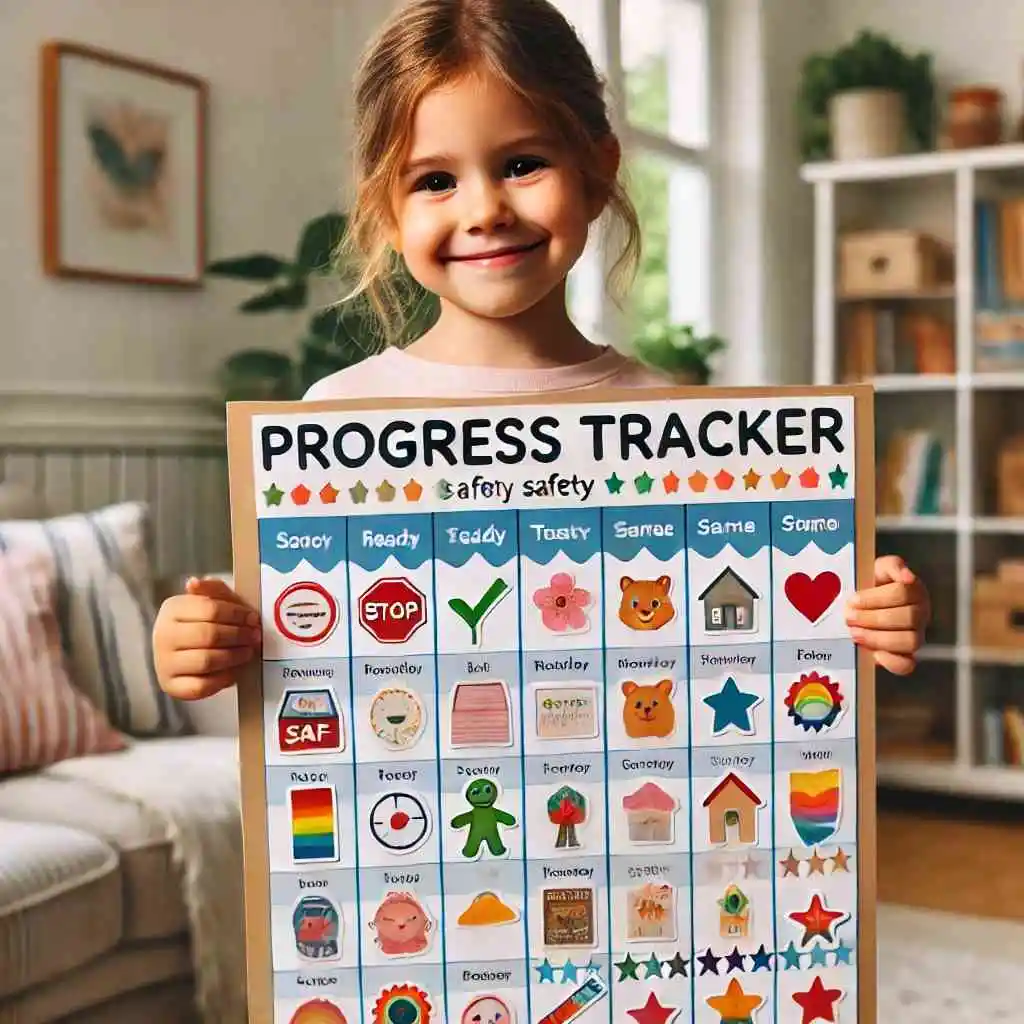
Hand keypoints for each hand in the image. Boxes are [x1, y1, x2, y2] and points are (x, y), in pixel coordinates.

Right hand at [153, 576, 260, 699]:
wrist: (184, 652)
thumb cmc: (204, 622)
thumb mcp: (212, 602)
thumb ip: (213, 590)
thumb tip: (193, 583)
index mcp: (172, 609)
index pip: (210, 609)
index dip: (237, 614)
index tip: (253, 619)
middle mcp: (162, 636)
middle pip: (209, 635)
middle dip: (238, 635)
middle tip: (255, 637)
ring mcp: (164, 663)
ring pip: (206, 660)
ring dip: (234, 656)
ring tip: (248, 651)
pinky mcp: (170, 686)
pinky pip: (201, 685)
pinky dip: (222, 678)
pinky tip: (234, 671)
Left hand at [845, 555, 929, 674]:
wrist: (857, 605)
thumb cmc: (868, 584)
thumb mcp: (876, 568)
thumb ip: (892, 565)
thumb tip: (908, 577)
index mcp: (914, 589)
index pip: (901, 593)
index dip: (874, 599)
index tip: (852, 600)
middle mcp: (921, 613)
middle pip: (907, 618)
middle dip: (872, 618)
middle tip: (848, 618)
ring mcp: (917, 635)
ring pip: (911, 641)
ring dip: (878, 639)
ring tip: (854, 633)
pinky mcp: (907, 656)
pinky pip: (907, 665)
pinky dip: (890, 661)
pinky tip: (872, 654)